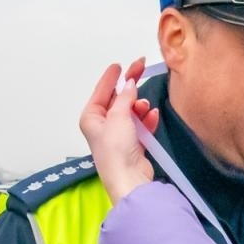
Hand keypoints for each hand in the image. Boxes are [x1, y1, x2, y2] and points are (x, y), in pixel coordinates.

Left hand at [79, 58, 160, 202]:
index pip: (101, 91)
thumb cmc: (116, 148)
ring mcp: (118, 135)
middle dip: (130, 88)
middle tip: (141, 68)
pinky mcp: (132, 144)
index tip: (120, 64)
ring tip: (145, 107)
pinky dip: (147, 119)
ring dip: (139, 106)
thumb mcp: (118, 117)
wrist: (129, 179)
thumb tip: (130, 83)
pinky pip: (140, 125)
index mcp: (91, 117)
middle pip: (117, 99)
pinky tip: (152, 116)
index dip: (111, 77)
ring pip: (130, 111)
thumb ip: (125, 98)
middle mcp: (102, 125)